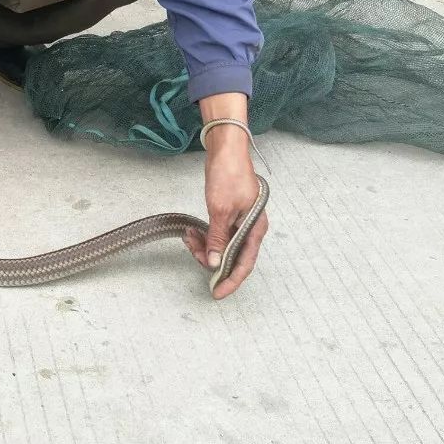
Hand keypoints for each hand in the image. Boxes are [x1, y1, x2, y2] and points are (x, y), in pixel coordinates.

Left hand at [182, 94, 268, 298]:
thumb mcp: (220, 210)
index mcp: (255, 229)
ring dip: (204, 246)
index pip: (244, 264)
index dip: (231, 281)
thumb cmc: (228, 175)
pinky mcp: (229, 214)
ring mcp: (240, 221)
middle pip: (231, 256)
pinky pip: (217, 233)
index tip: (217, 293)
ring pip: (221, 245)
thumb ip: (218, 238)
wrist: (225, 150)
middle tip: (192, 251)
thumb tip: (215, 263)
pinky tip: (191, 230)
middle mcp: (250, 228)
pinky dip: (204, 235)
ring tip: (189, 236)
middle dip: (210, 258)